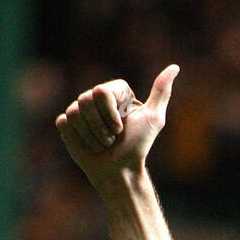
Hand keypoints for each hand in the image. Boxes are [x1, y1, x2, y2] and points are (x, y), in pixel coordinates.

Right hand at [55, 65, 178, 191]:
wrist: (120, 172)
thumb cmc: (137, 147)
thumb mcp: (153, 119)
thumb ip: (161, 92)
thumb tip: (175, 67)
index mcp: (114, 92)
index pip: (101, 91)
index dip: (111, 115)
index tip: (122, 129)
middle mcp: (95, 98)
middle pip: (86, 100)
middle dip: (102, 128)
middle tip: (112, 139)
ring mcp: (79, 110)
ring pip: (75, 113)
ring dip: (92, 136)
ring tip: (102, 144)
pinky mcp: (67, 124)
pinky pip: (64, 123)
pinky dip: (77, 138)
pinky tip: (88, 145)